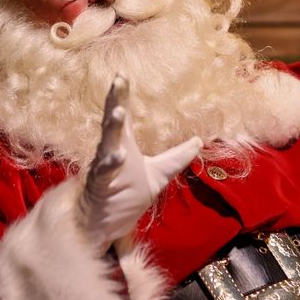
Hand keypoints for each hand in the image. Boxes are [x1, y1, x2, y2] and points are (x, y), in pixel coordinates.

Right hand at [79, 75, 202, 248]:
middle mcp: (112, 151)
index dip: (121, 95)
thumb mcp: (157, 176)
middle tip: (117, 81)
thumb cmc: (124, 197)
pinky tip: (119, 155)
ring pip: (107, 143)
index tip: (122, 74)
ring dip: (113, 128)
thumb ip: (175, 158)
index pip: (122, 117)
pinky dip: (111, 163)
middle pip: (112, 122)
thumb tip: (198, 141)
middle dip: (115, 101)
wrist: (100, 224)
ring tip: (119, 112)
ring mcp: (104, 167)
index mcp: (123, 145)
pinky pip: (105, 172)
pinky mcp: (101, 185)